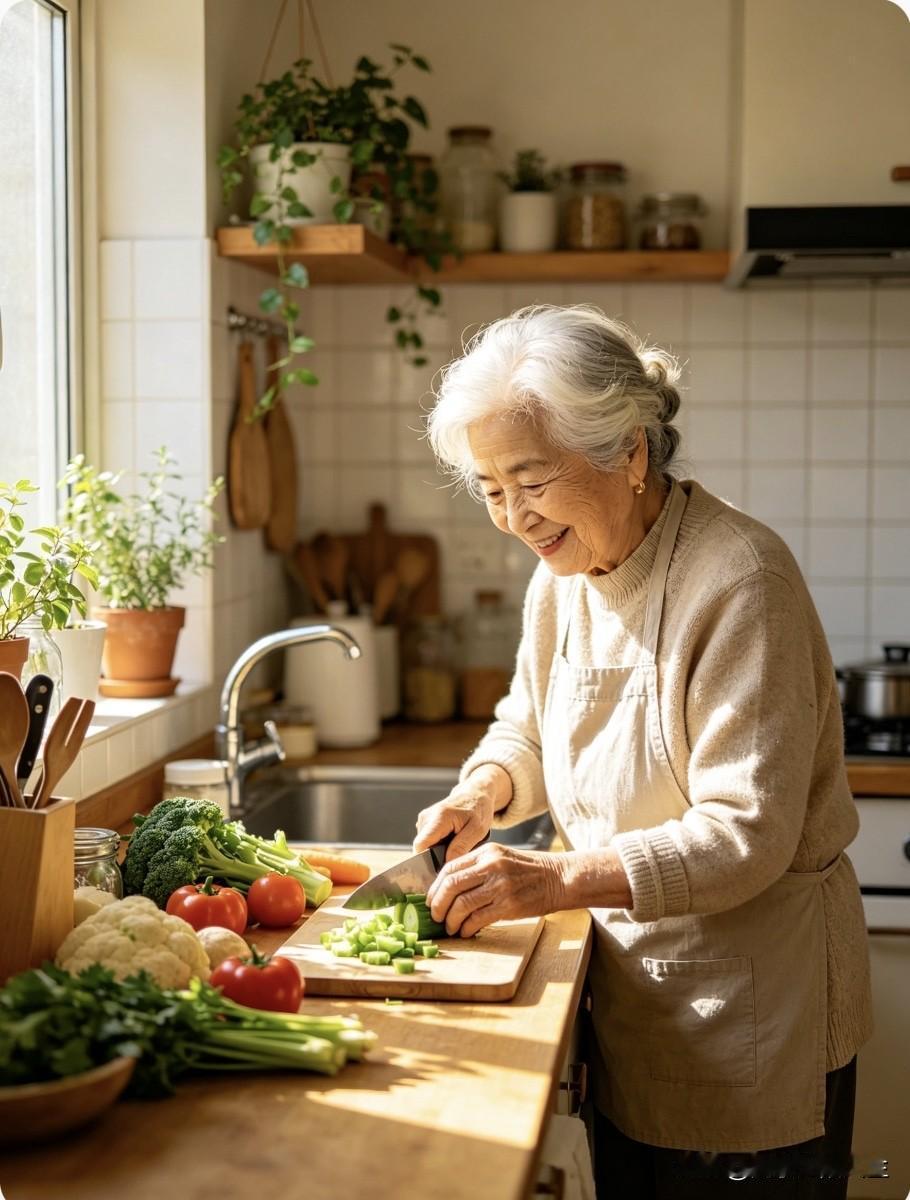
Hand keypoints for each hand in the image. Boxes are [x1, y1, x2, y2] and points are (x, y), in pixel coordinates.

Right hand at [414, 764, 511, 860]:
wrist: (475, 793)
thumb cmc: (478, 809)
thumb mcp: (477, 829)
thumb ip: (461, 846)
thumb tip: (446, 864)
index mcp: (439, 817)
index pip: (420, 846)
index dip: (426, 861)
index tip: (440, 871)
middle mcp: (426, 817)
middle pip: (422, 848)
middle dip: (435, 857)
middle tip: (455, 858)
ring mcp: (424, 819)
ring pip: (425, 846)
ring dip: (437, 851)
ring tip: (455, 846)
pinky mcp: (425, 822)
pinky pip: (427, 841)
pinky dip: (438, 845)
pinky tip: (451, 841)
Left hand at [426, 842, 566, 937]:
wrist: (560, 878)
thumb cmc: (531, 871)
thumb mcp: (502, 858)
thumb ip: (479, 867)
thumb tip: (451, 888)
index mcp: (487, 852)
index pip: (449, 868)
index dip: (436, 887)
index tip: (432, 900)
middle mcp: (491, 866)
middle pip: (451, 886)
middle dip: (438, 904)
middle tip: (435, 916)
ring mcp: (500, 885)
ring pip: (462, 904)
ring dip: (451, 920)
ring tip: (450, 927)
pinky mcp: (509, 905)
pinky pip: (478, 918)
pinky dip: (466, 927)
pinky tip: (465, 931)